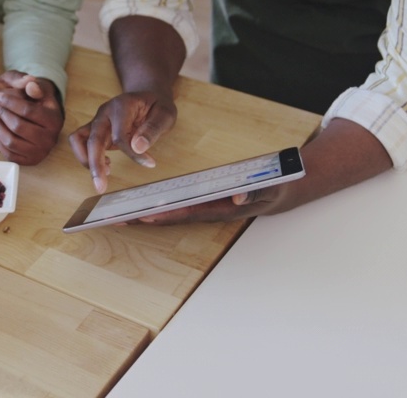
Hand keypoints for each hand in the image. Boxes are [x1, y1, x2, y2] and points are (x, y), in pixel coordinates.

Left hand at [0, 71, 62, 164]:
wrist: (34, 117)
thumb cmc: (32, 98)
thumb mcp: (32, 85)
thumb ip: (30, 82)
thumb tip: (30, 83)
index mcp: (55, 118)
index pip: (27, 110)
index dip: (9, 102)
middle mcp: (51, 138)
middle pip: (18, 127)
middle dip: (1, 113)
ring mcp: (41, 152)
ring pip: (11, 142)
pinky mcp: (30, 161)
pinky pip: (9, 154)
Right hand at [69, 90, 175, 193]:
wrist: (148, 96)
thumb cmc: (157, 106)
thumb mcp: (165, 114)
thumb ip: (153, 129)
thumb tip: (138, 147)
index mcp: (121, 106)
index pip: (120, 135)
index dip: (132, 154)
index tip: (149, 164)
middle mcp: (104, 112)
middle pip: (92, 139)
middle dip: (94, 164)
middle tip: (101, 187)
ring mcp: (98, 121)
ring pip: (78, 140)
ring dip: (86, 161)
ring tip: (104, 175)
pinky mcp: (96, 130)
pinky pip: (80, 143)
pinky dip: (87, 157)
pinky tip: (107, 166)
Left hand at [130, 184, 288, 224]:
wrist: (286, 190)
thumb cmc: (278, 187)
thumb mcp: (271, 187)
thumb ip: (254, 191)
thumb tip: (236, 196)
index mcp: (225, 208)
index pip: (190, 213)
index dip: (167, 214)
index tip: (144, 215)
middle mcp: (213, 210)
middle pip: (176, 216)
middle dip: (148, 218)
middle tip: (120, 218)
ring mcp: (209, 206)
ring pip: (175, 212)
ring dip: (150, 214)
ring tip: (122, 215)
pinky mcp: (208, 200)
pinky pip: (181, 205)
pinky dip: (162, 205)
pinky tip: (144, 206)